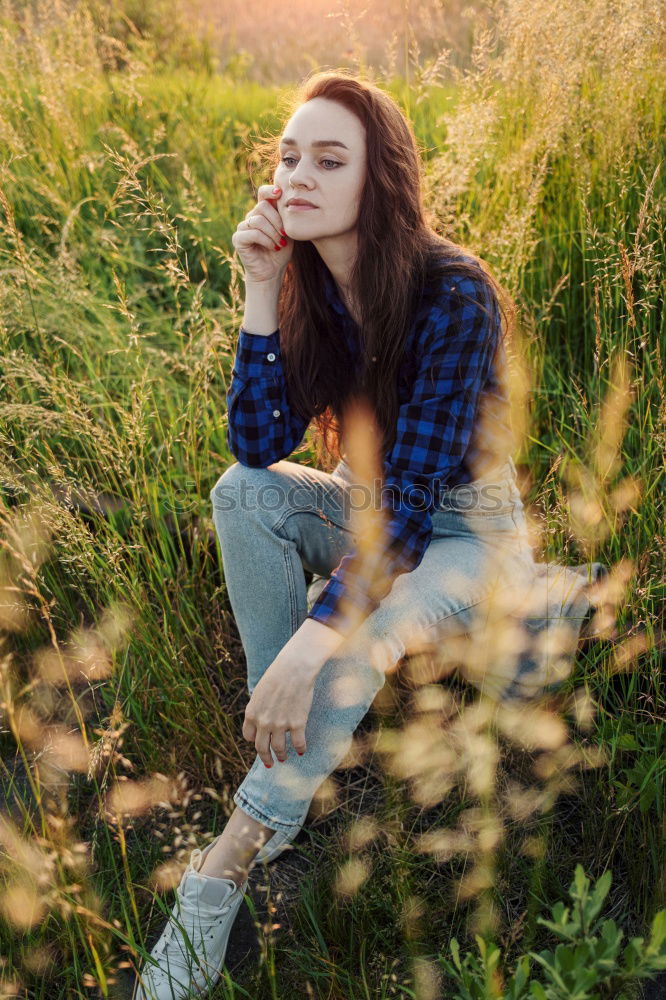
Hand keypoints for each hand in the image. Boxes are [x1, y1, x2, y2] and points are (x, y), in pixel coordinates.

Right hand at [231, 183, 292, 283]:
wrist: (271, 272)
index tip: (280, 193)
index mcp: (262, 213)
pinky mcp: (238, 239)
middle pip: (262, 206)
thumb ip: (285, 216)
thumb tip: (288, 201)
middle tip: (284, 235)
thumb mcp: (287, 231)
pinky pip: (253, 233)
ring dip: (273, 233)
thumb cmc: (280, 251)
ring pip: (258, 220)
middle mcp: (251, 217)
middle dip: (277, 221)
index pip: (263, 194)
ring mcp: (242, 227)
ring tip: (279, 244)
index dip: (270, 190)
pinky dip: (266, 241)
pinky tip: (273, 248)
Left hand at [242, 618, 344, 764]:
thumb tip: (261, 717)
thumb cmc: (278, 675)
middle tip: (270, 762)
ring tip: (284, 758)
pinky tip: (302, 751)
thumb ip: (259, 707)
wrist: (295, 668)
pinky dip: (301, 749)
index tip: (260, 742)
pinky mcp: (297, 723)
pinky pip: (298, 742)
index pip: (249, 736)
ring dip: (281, 756)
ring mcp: (280, 724)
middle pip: (261, 747)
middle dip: (265, 757)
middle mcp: (264, 722)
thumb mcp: (260, 691)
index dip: (255, 741)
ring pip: (279, 749)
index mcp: (252, 713)